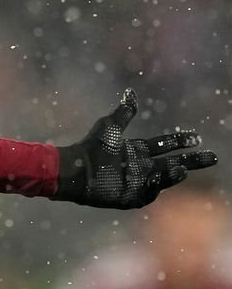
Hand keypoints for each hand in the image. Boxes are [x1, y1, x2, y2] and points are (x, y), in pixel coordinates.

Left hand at [53, 88, 217, 208]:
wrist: (77, 168)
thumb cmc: (91, 147)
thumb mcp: (110, 127)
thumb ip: (124, 112)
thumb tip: (130, 92)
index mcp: (136, 150)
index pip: (164, 145)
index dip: (180, 141)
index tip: (196, 137)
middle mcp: (140, 166)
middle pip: (172, 163)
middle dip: (192, 160)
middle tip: (212, 157)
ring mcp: (137, 182)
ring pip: (164, 178)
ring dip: (175, 174)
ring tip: (184, 167)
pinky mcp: (130, 196)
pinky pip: (149, 193)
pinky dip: (156, 186)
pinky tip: (159, 177)